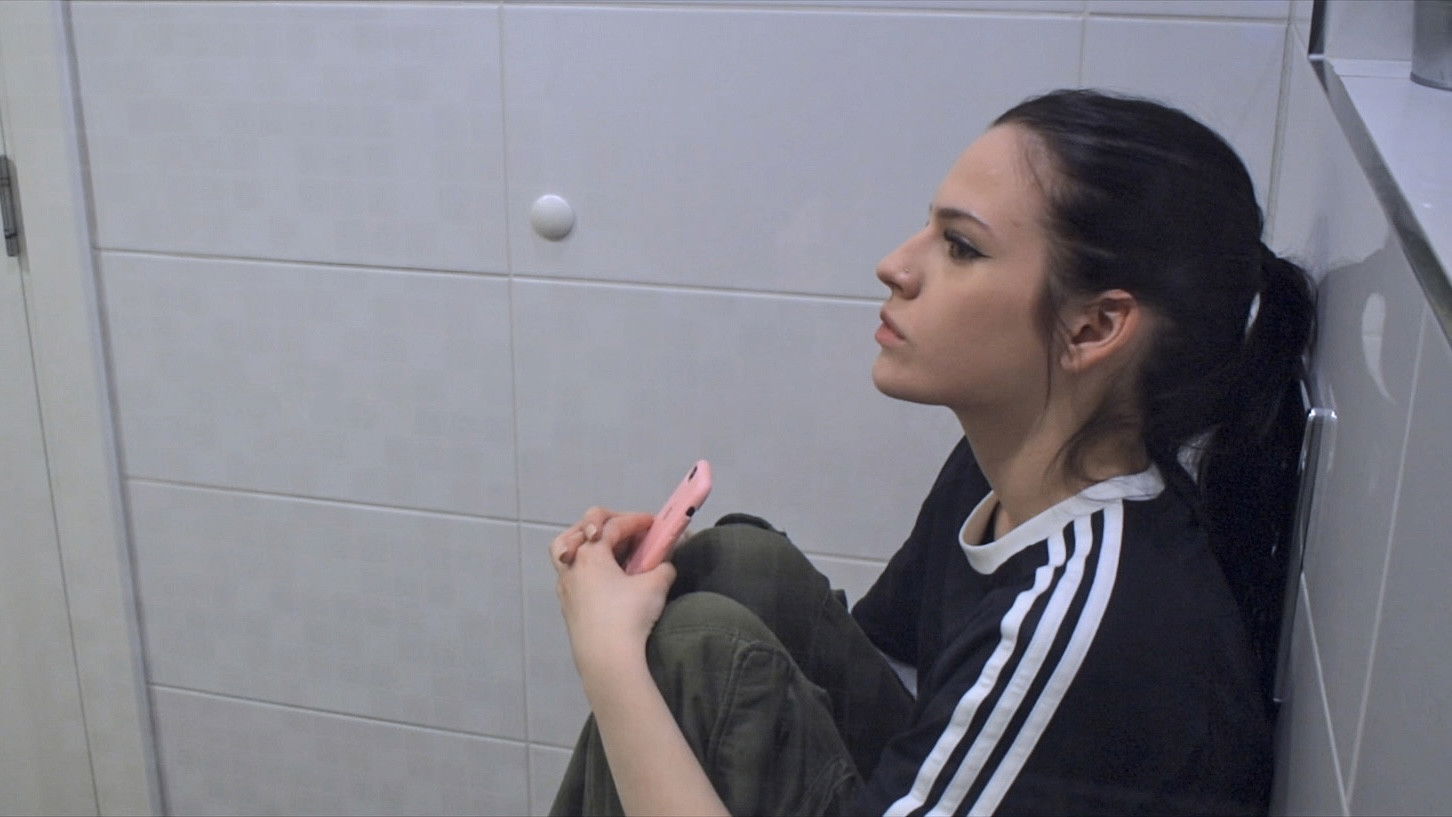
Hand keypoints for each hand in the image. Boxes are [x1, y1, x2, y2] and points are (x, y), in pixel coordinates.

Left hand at [551, 507, 676, 674]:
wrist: (607, 659)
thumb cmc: (629, 616)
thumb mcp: (655, 586)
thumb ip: (663, 567)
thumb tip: (664, 565)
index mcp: (590, 553)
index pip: (614, 525)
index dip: (637, 521)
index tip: (656, 525)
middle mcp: (572, 564)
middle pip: (583, 528)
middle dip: (609, 524)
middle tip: (631, 533)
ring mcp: (565, 585)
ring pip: (566, 549)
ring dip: (587, 542)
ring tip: (606, 549)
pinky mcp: (566, 604)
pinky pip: (572, 572)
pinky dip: (587, 565)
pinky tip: (604, 578)